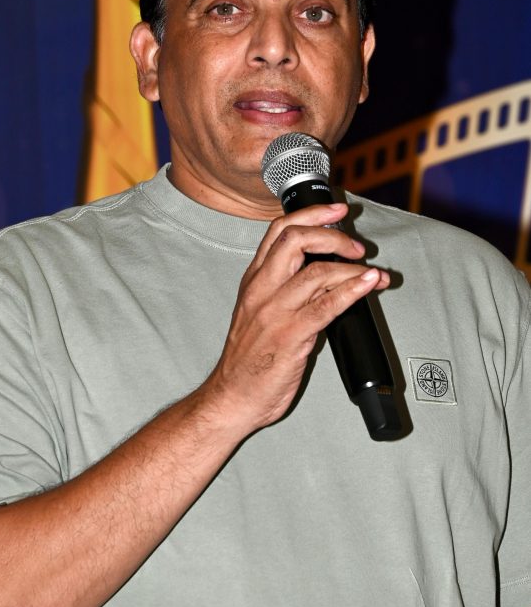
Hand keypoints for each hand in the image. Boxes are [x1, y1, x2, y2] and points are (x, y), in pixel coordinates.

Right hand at [209, 203, 390, 431]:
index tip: (337, 210)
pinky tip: (368, 284)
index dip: (312, 214)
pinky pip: (327, 305)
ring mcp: (275, 311)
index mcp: (253, 281)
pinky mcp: (291, 335)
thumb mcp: (257, 312)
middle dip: (334, 235)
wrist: (233, 396)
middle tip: (357, 247)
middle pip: (296, 240)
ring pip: (317, 272)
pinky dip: (353, 290)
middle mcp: (261, 290)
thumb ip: (282, 288)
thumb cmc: (248, 359)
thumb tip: (324, 272)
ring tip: (373, 272)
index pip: (278, 231)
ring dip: (353, 268)